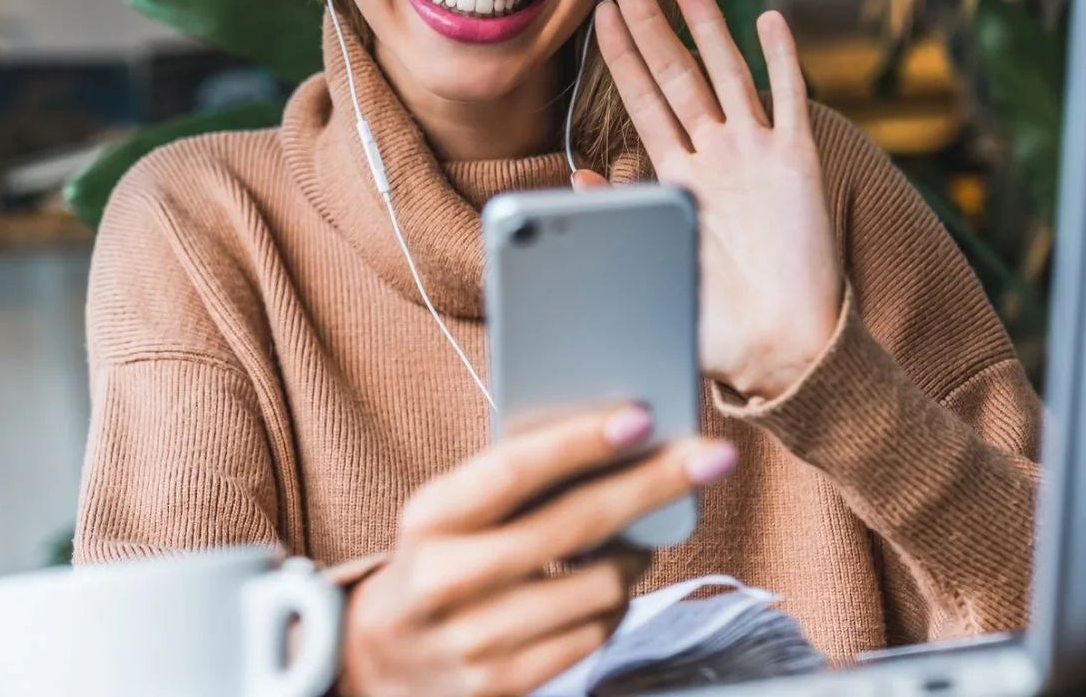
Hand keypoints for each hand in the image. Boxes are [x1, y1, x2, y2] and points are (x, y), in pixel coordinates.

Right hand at [337, 403, 736, 696]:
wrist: (374, 660)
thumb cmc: (433, 561)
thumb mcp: (445, 513)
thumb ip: (508, 482)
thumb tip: (613, 441)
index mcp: (429, 519)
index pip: (514, 470)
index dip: (581, 441)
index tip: (642, 416)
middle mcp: (446, 579)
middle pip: (575, 525)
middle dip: (654, 485)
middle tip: (711, 456)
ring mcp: (476, 640)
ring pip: (600, 587)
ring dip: (638, 553)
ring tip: (641, 535)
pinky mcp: (504, 684)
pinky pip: (594, 634)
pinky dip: (617, 603)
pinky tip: (611, 582)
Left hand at [580, 0, 842, 401]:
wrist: (782, 351)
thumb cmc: (720, 324)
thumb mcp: (655, 268)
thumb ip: (621, 222)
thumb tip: (580, 179)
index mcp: (679, 180)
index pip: (641, 104)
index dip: (621, 58)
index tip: (598, 16)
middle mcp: (716, 156)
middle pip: (676, 74)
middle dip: (649, 24)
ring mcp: (757, 155)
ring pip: (727, 74)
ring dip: (706, 26)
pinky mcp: (798, 163)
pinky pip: (788, 100)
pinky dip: (781, 59)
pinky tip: (768, 19)